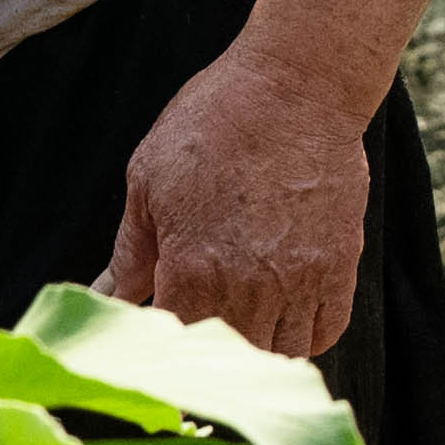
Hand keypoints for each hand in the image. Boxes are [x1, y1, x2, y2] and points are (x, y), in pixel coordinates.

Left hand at [103, 61, 375, 361]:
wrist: (297, 86)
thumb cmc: (216, 121)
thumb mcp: (149, 179)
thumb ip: (131, 251)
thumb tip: (104, 295)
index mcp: (192, 270)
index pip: (173, 345)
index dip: (163, 347)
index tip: (160, 331)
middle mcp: (249, 288)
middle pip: (229, 358)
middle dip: (210, 352)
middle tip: (199, 327)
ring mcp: (301, 281)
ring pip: (279, 355)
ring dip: (257, 348)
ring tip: (242, 322)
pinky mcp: (340, 266)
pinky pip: (324, 331)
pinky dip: (303, 336)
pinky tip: (283, 314)